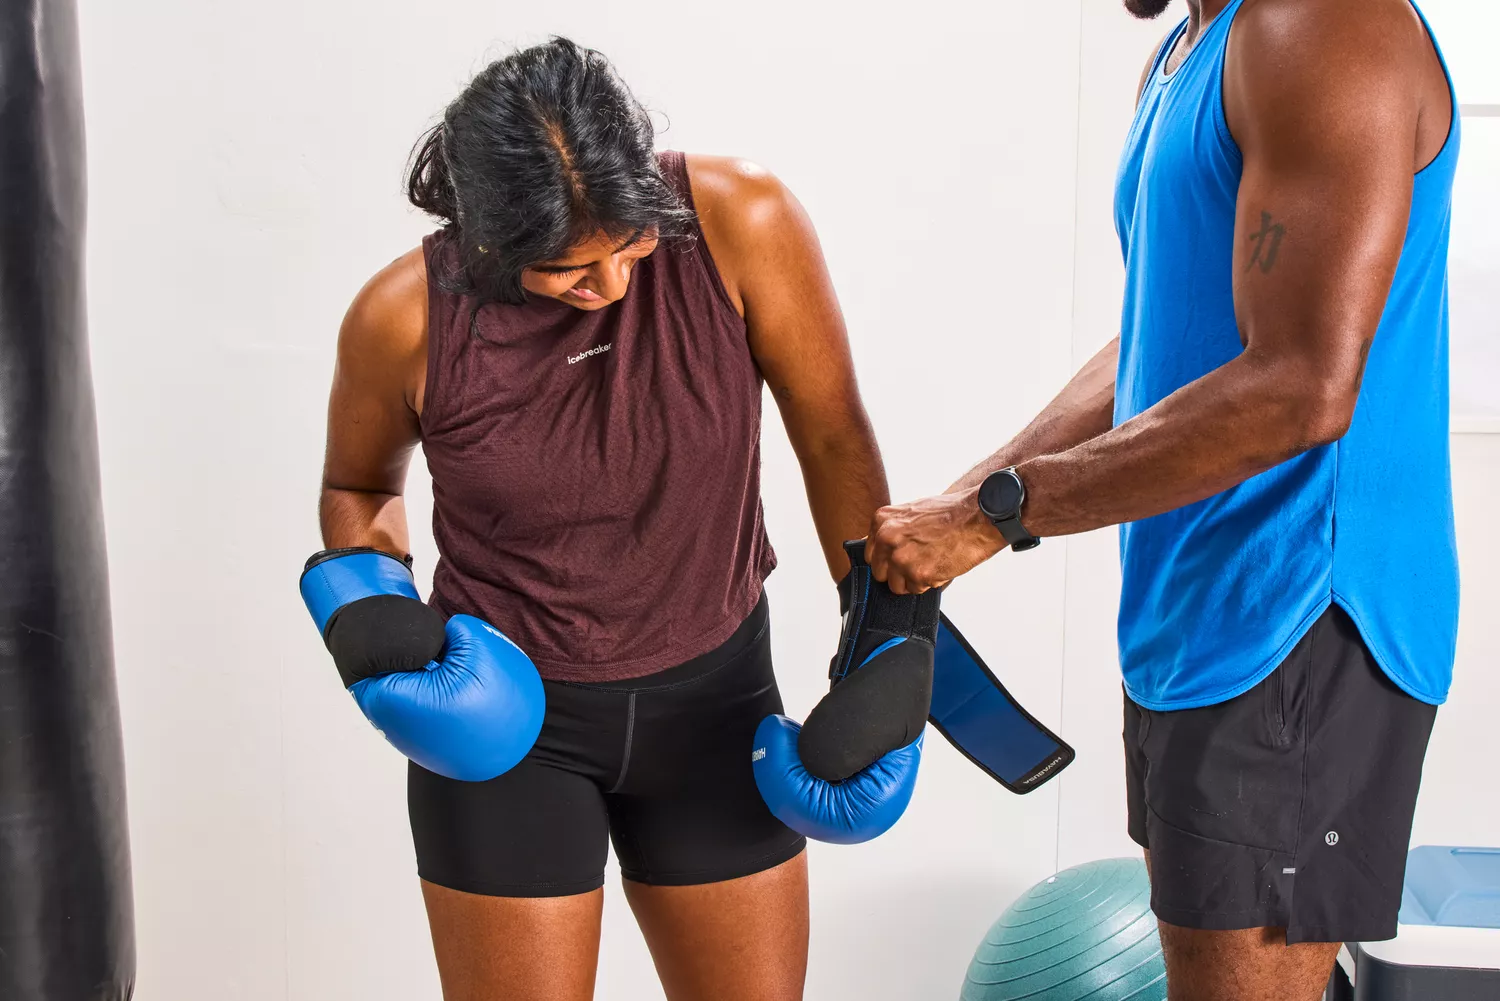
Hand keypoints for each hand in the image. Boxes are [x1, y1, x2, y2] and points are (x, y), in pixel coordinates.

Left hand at [866, 488, 1005, 593]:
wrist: (978, 516)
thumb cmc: (951, 512)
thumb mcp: (912, 513)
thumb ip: (893, 530)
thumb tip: (881, 549)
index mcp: (882, 521)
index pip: (871, 554)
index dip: (887, 560)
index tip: (898, 559)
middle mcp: (887, 539)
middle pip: (880, 573)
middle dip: (897, 573)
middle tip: (918, 563)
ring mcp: (901, 558)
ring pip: (896, 586)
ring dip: (913, 580)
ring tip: (931, 563)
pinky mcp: (918, 574)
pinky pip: (917, 589)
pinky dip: (929, 583)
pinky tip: (941, 565)